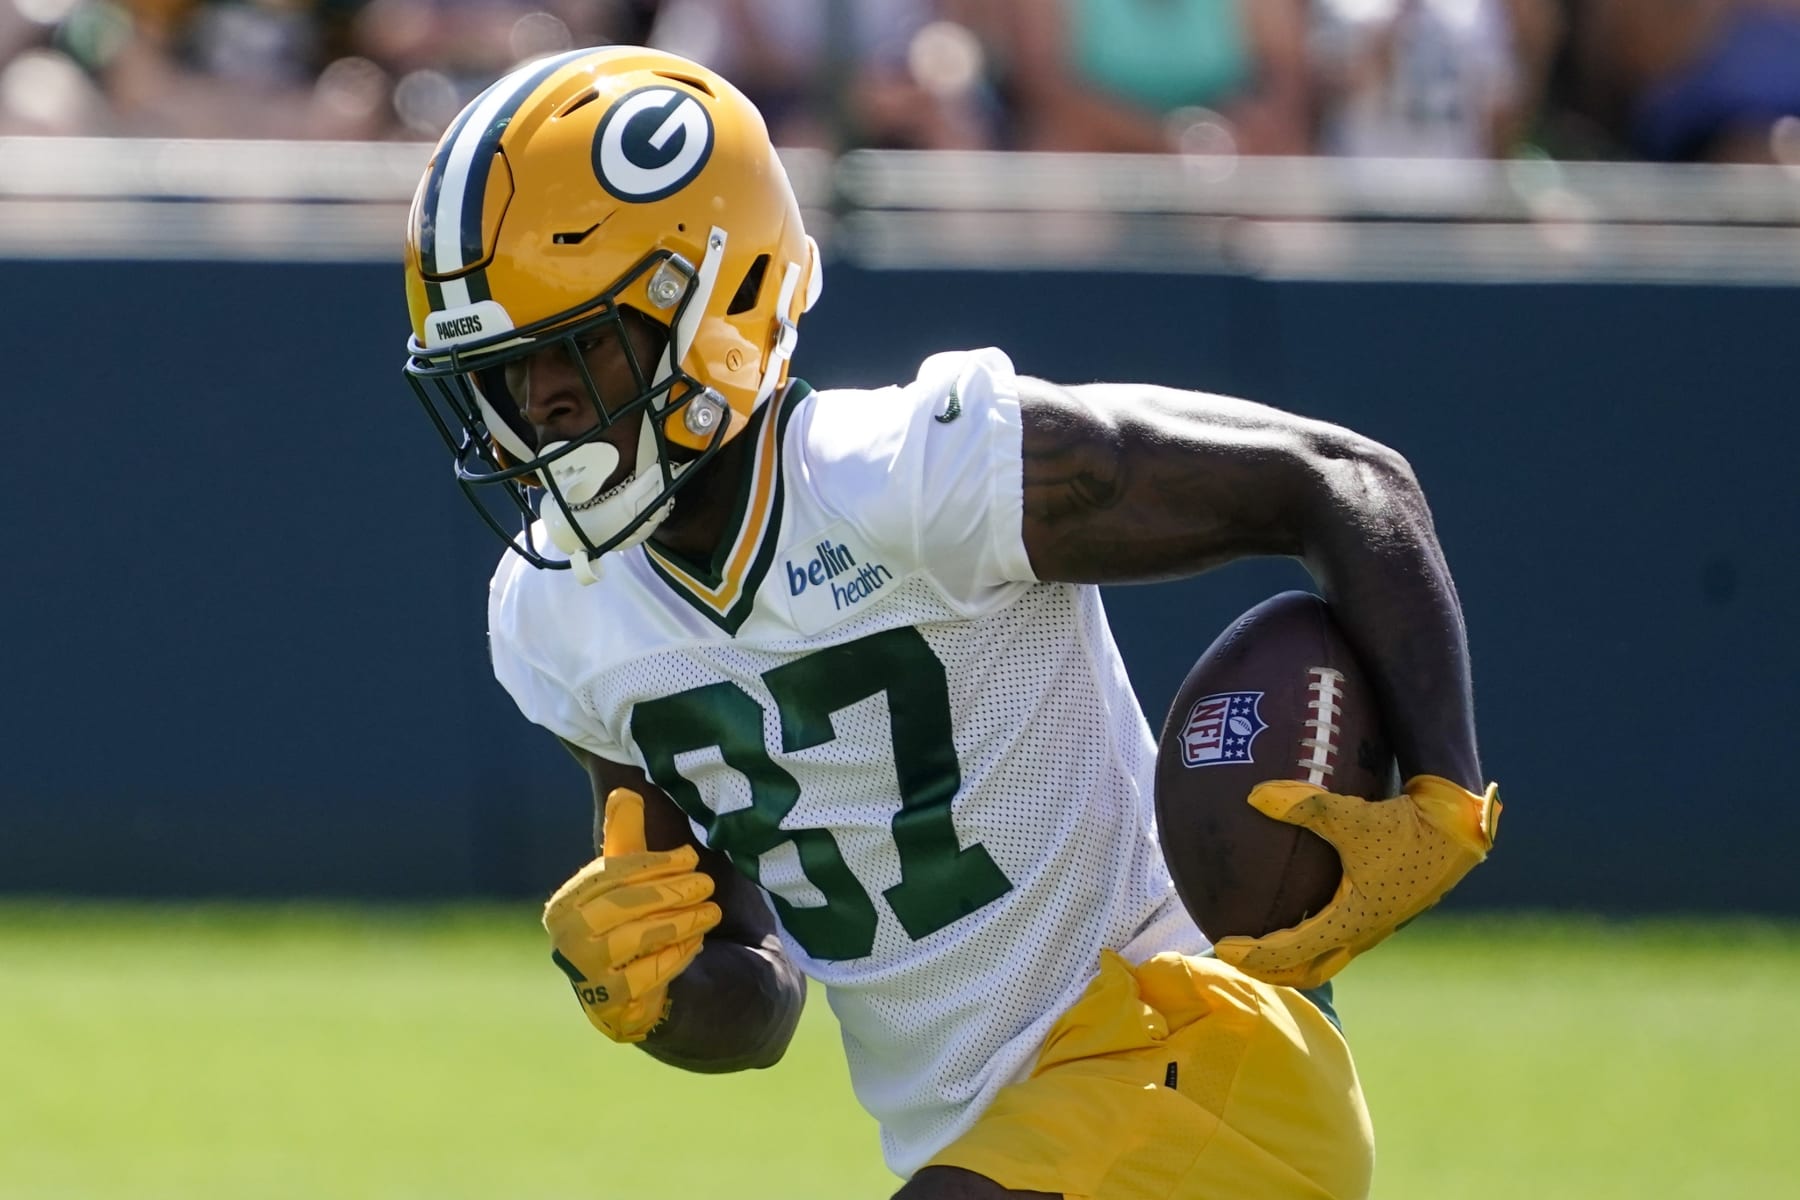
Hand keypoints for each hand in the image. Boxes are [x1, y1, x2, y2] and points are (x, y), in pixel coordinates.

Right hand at [542, 788, 722, 1041]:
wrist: (620, 993)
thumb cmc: (623, 925)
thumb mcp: (623, 882)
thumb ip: (624, 841)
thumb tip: (626, 792)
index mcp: (565, 903)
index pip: (612, 874)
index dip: (654, 863)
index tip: (690, 857)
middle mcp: (566, 938)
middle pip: (625, 905)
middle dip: (672, 891)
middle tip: (707, 884)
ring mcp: (583, 972)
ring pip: (638, 937)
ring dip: (681, 921)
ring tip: (711, 911)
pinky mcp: (608, 1000)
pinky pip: (647, 973)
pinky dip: (676, 954)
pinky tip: (696, 941)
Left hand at [1213, 775, 1500, 989]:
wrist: (1457, 828)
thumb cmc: (1405, 825)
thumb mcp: (1350, 814)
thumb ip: (1302, 805)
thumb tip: (1254, 796)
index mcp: (1353, 922)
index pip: (1292, 952)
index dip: (1254, 955)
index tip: (1222, 947)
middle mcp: (1364, 932)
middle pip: (1308, 972)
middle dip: (1269, 972)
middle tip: (1234, 958)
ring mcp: (1376, 926)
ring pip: (1326, 958)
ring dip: (1291, 959)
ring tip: (1259, 944)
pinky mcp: (1383, 911)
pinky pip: (1339, 937)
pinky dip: (1312, 937)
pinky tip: (1299, 909)